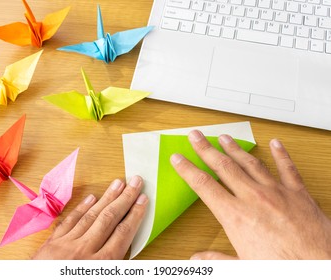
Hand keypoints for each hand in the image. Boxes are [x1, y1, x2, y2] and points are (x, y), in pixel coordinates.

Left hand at [32, 176, 147, 258]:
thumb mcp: (100, 278)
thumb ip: (114, 265)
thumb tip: (128, 248)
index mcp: (100, 265)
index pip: (123, 233)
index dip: (135, 214)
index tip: (143, 199)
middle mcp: (84, 251)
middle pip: (109, 219)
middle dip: (125, 198)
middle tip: (135, 182)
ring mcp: (66, 245)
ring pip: (91, 216)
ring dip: (107, 197)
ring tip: (118, 183)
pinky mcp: (52, 244)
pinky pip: (70, 221)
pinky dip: (81, 208)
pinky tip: (91, 198)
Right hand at [171, 130, 330, 259]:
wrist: (319, 267)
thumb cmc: (283, 268)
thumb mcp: (243, 267)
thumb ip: (217, 260)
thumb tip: (197, 259)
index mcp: (236, 216)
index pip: (204, 186)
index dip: (188, 170)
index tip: (179, 158)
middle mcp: (254, 198)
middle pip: (224, 167)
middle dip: (207, 149)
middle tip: (196, 136)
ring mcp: (276, 192)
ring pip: (251, 163)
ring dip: (235, 149)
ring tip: (225, 137)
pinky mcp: (298, 194)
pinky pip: (288, 168)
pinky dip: (281, 154)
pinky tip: (276, 143)